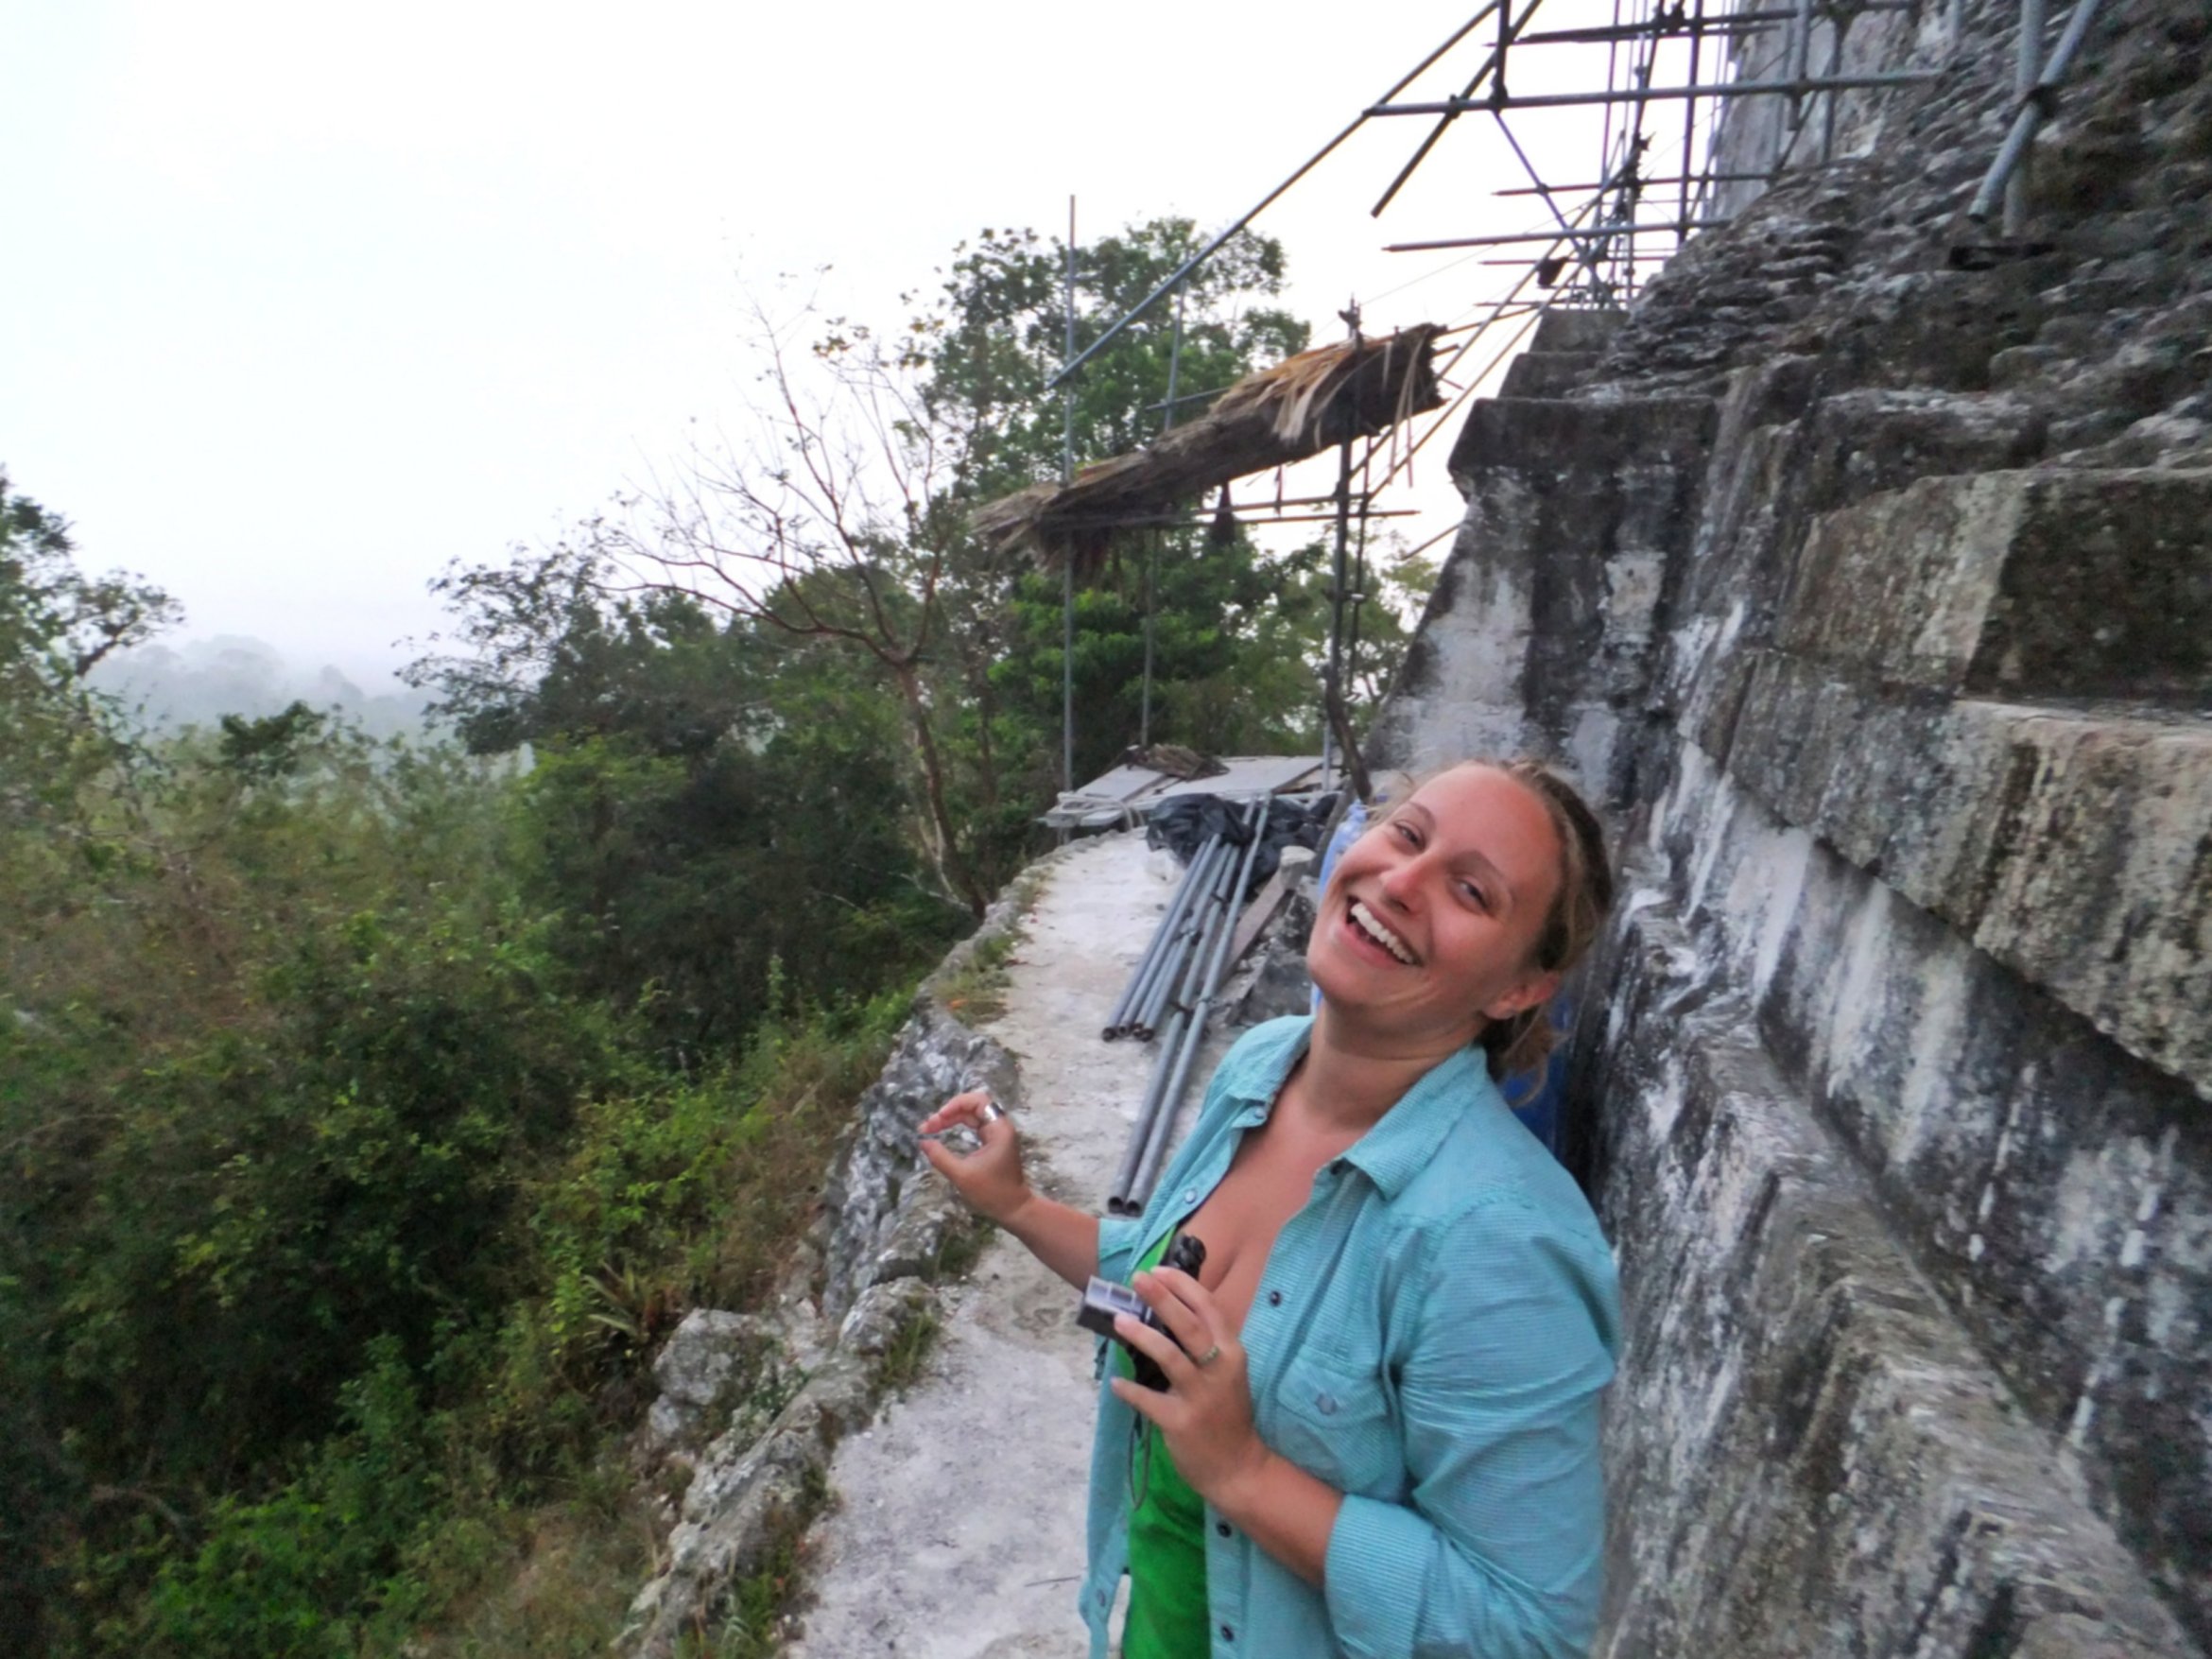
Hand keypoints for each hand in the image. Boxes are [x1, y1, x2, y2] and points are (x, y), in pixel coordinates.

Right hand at [917, 1090, 1029, 1226]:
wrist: (1014, 1209)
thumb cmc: (991, 1192)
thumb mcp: (962, 1175)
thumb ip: (940, 1157)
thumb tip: (923, 1142)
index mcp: (999, 1129)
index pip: (978, 1101)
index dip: (956, 1104)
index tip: (938, 1118)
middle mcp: (1000, 1127)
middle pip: (972, 1107)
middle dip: (949, 1113)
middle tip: (928, 1127)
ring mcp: (997, 1134)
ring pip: (972, 1116)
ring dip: (951, 1119)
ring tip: (931, 1128)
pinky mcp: (993, 1143)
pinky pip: (974, 1126)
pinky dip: (958, 1127)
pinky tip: (944, 1131)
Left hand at [1108, 1267, 1271, 1509]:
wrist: (1239, 1466)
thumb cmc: (1228, 1414)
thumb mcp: (1226, 1373)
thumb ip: (1205, 1346)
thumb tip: (1166, 1315)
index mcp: (1231, 1352)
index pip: (1209, 1308)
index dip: (1183, 1286)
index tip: (1159, 1270)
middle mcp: (1219, 1369)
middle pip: (1188, 1325)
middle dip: (1162, 1298)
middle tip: (1138, 1279)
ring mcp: (1200, 1396)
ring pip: (1169, 1356)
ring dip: (1142, 1335)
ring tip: (1120, 1321)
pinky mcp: (1181, 1421)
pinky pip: (1148, 1399)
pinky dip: (1129, 1389)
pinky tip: (1115, 1382)